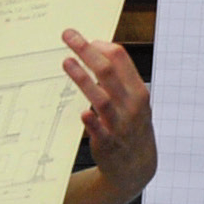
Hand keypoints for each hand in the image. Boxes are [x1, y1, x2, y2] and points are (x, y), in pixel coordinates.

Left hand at [61, 31, 156, 202]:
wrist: (137, 167)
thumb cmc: (131, 127)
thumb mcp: (133, 101)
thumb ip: (118, 78)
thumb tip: (97, 50)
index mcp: (137, 90)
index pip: (120, 59)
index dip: (100, 45)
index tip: (84, 38)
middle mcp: (131, 105)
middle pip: (108, 71)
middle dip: (87, 51)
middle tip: (68, 35)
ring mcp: (120, 124)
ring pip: (102, 98)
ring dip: (83, 79)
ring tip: (66, 62)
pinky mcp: (108, 143)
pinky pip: (100, 130)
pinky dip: (92, 122)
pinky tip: (83, 113)